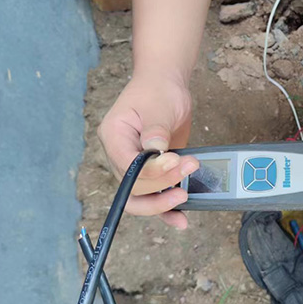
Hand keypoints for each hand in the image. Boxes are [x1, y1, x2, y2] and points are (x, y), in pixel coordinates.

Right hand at [97, 71, 198, 227]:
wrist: (166, 85)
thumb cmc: (158, 90)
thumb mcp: (158, 105)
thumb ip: (156, 129)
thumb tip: (156, 150)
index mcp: (114, 137)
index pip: (127, 165)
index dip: (152, 171)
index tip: (176, 161)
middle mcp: (120, 156)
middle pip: (132, 188)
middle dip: (161, 186)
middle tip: (188, 170)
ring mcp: (135, 167)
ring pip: (141, 199)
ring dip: (163, 203)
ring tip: (184, 196)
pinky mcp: (152, 172)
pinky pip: (155, 196)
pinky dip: (167, 209)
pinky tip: (180, 218)